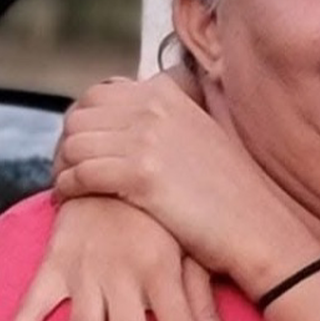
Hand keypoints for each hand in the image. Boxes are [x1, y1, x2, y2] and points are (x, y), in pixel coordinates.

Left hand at [52, 74, 316, 293]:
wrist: (257, 227)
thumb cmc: (230, 191)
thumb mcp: (199, 135)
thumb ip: (163, 120)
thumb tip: (125, 120)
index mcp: (166, 93)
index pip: (98, 94)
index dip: (82, 122)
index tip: (80, 148)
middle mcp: (153, 107)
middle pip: (80, 115)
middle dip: (65, 143)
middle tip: (65, 170)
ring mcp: (147, 138)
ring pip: (74, 144)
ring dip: (62, 167)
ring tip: (65, 187)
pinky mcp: (140, 174)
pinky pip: (80, 173)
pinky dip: (66, 187)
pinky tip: (69, 200)